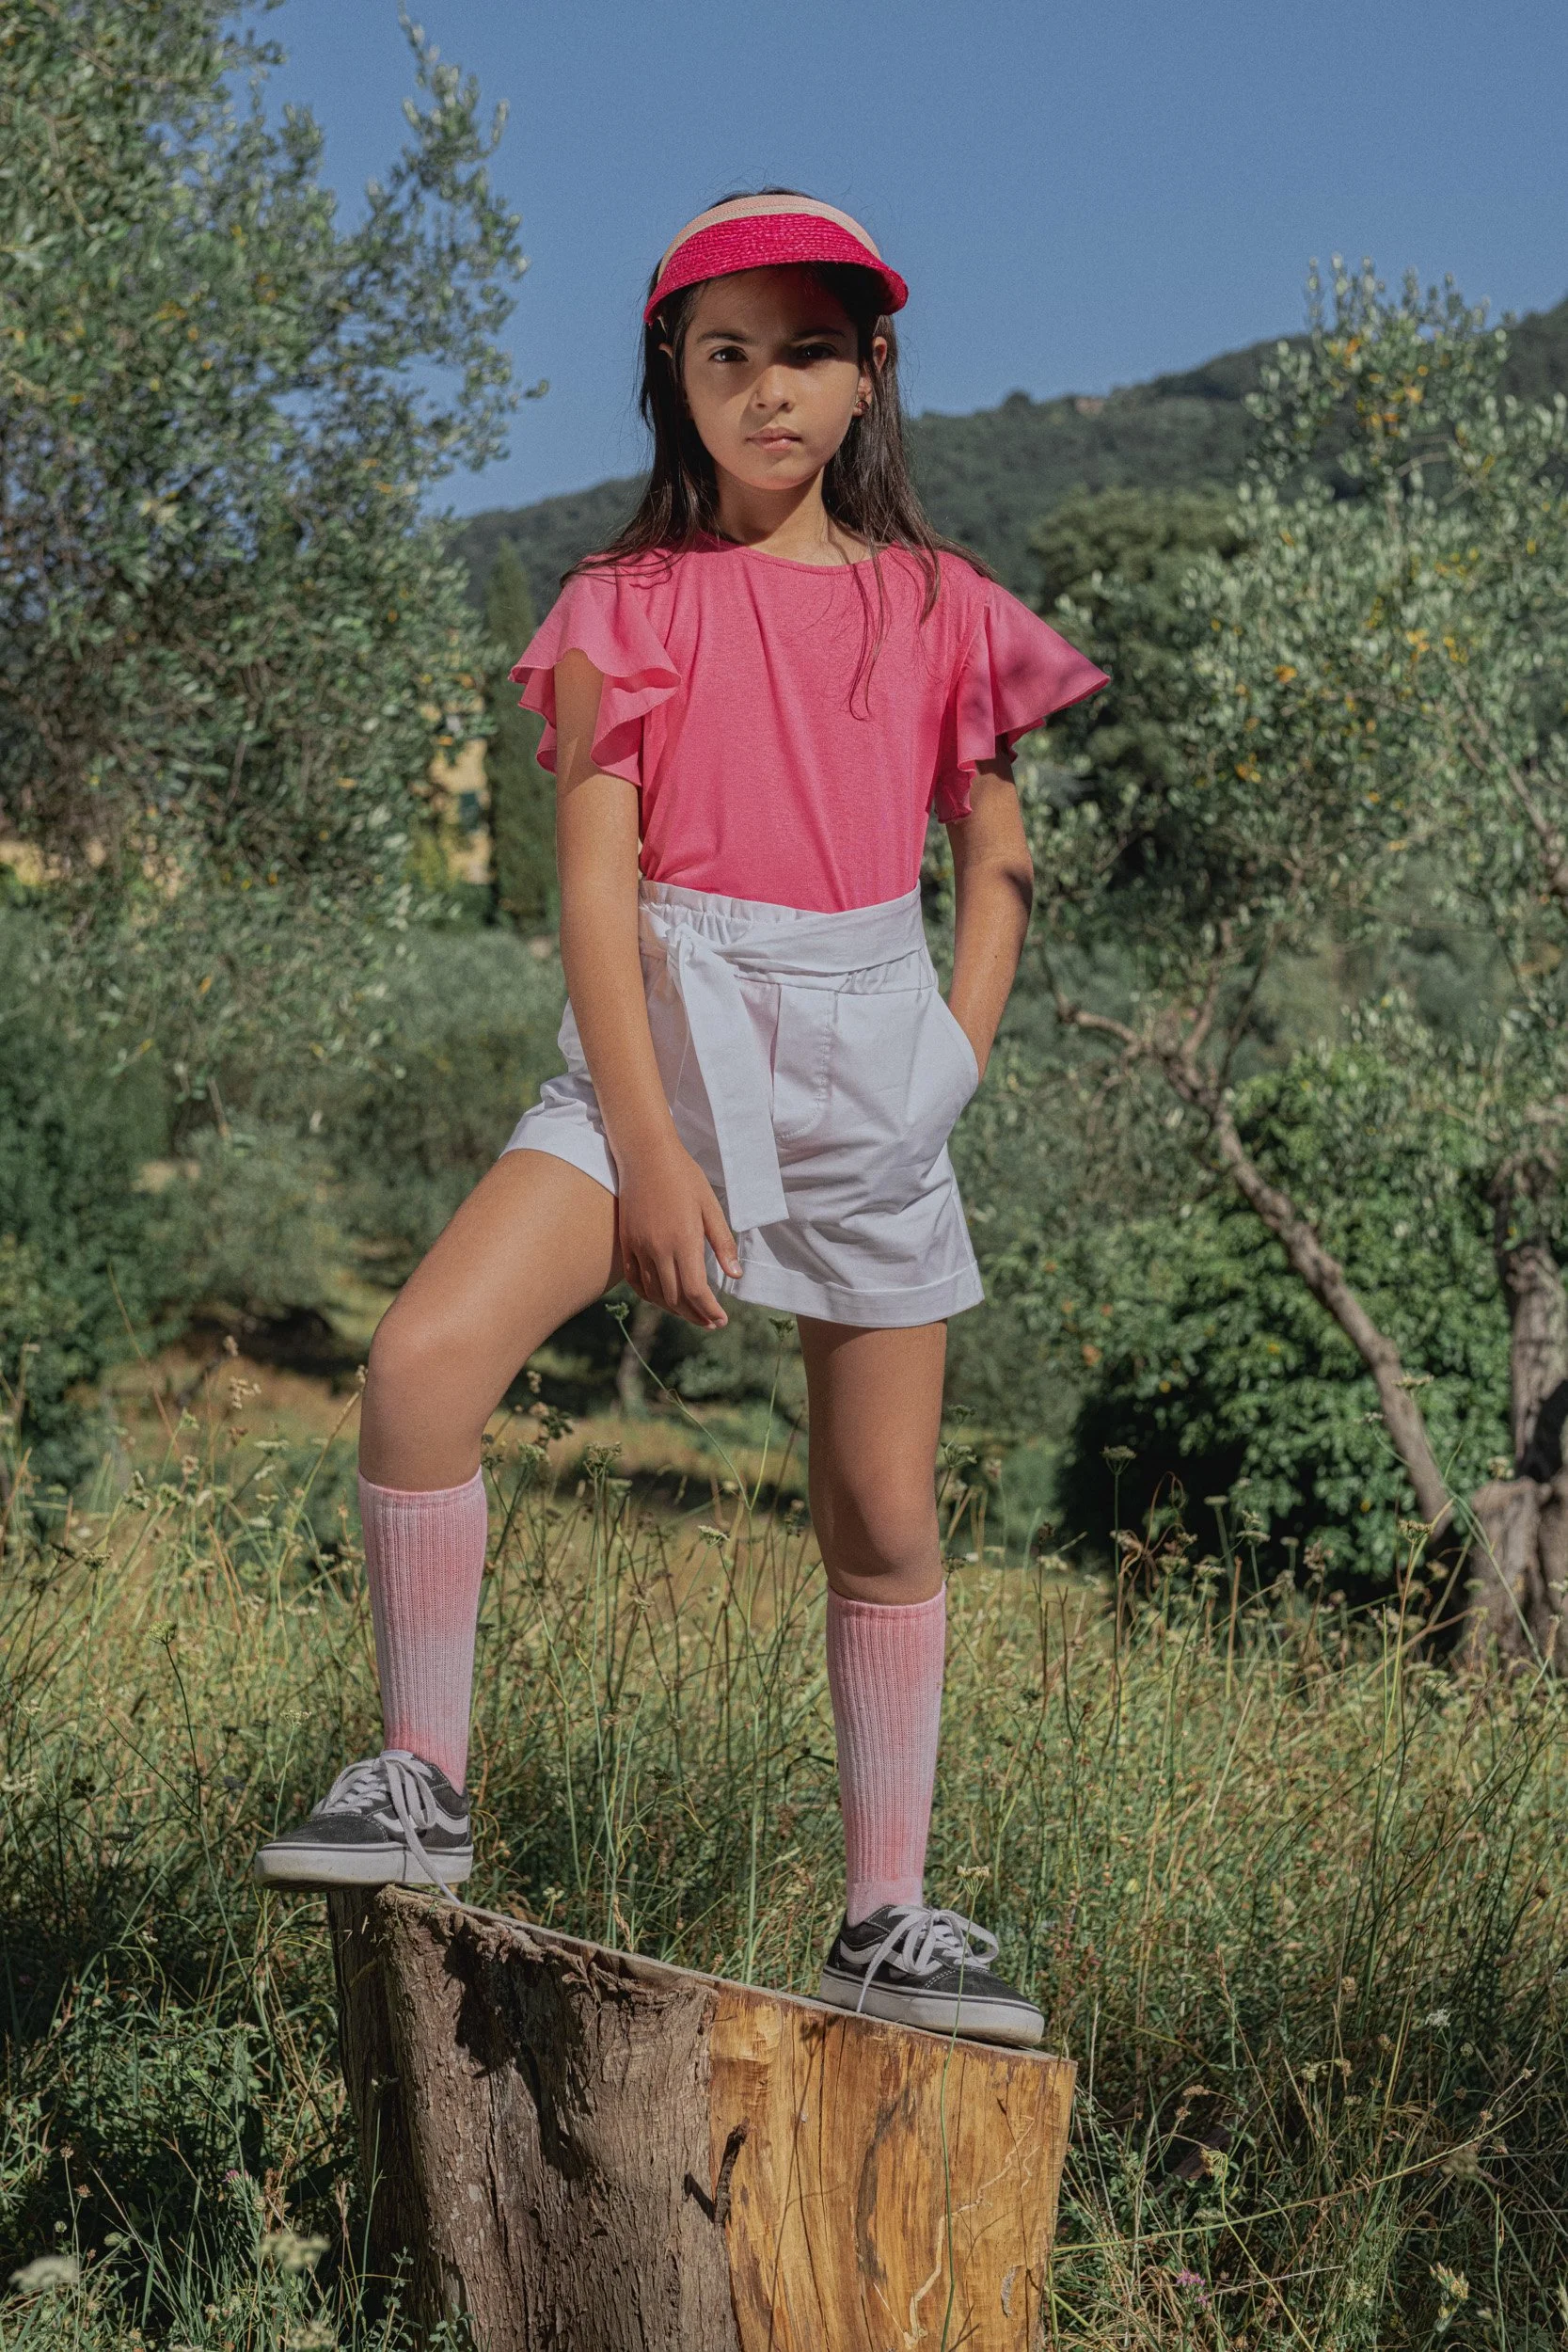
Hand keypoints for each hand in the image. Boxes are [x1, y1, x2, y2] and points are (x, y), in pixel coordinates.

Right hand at [617, 1136, 741, 1329]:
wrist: (646, 1155)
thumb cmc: (684, 1176)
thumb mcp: (711, 1206)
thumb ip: (722, 1243)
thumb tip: (735, 1275)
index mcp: (684, 1241)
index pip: (695, 1292)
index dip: (709, 1311)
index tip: (721, 1320)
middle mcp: (658, 1250)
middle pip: (675, 1299)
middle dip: (695, 1315)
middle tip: (710, 1322)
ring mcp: (639, 1248)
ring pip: (654, 1294)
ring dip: (673, 1309)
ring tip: (690, 1313)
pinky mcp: (626, 1243)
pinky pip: (635, 1280)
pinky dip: (649, 1296)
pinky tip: (662, 1298)